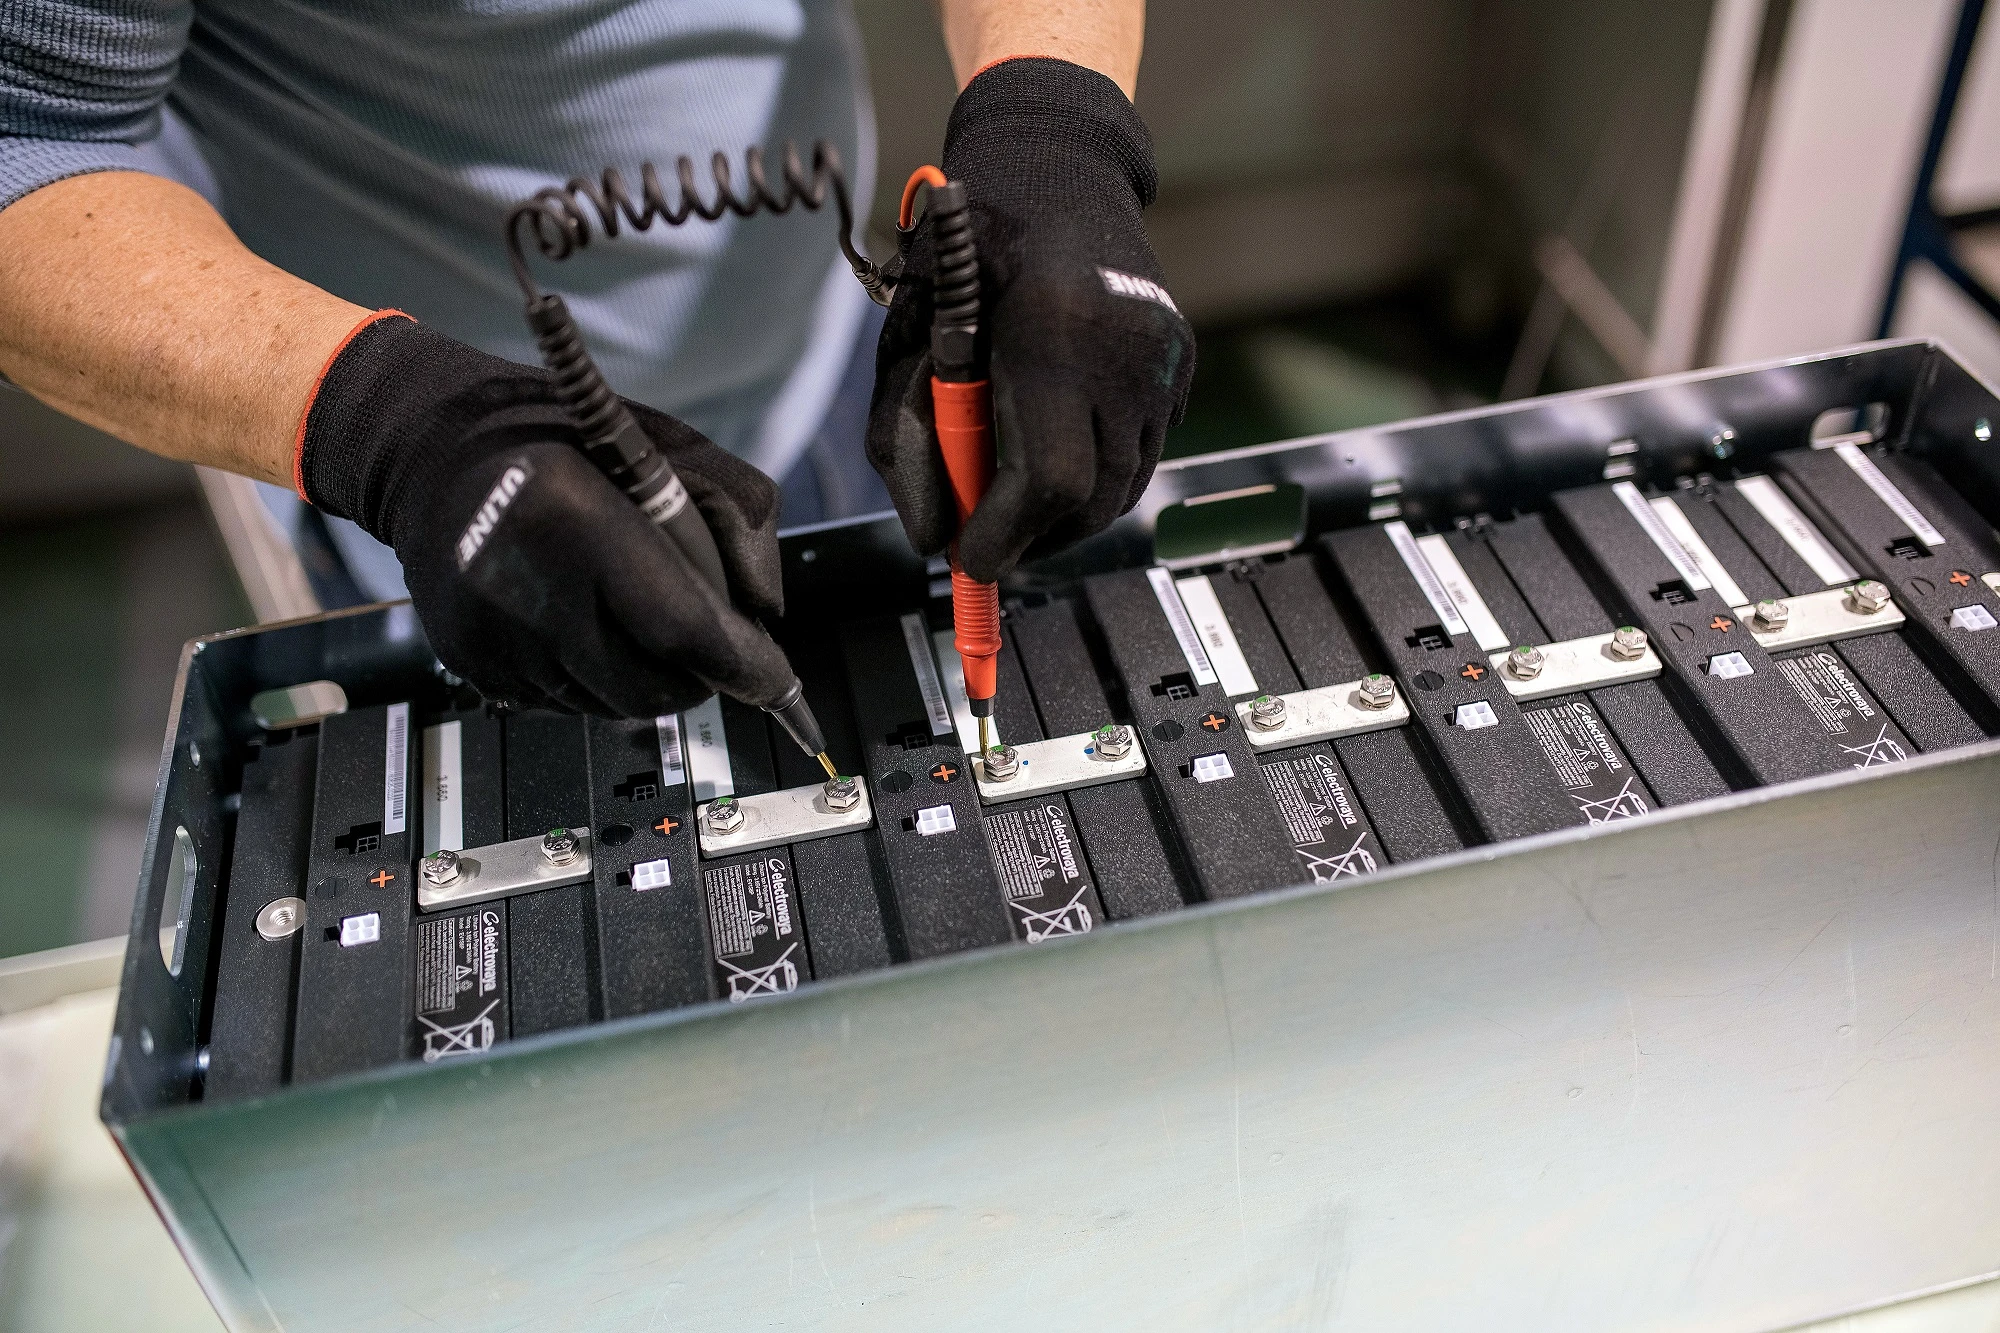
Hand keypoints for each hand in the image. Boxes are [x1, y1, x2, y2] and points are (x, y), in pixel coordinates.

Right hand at [296, 315, 792, 715]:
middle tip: (701, 636)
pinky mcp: (471, 664)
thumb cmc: (563, 441)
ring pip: (612, 705)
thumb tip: (763, 615)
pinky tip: (582, 620)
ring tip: (628, 610)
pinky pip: (566, 704)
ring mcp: (491, 634)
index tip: (776, 680)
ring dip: (644, 677)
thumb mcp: (670, 446)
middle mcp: (523, 583)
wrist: (436, 452)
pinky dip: (594, 678)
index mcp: (572, 514)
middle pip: (650, 686)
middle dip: (695, 674)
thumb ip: (740, 517)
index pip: (679, 627)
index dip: (739, 663)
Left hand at [868, 57, 1195, 581]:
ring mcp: (1163, 358)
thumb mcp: (915, 343)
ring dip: (1069, 513)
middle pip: (1093, 499)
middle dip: (1036, 537)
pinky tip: (1065, 439)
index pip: (1049, 481)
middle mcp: (1123, 349)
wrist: (1054, 175)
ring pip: (1124, 485)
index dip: (1006, 535)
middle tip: (990, 542)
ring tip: (1021, 502)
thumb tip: (937, 543)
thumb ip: (912, 444)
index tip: (971, 559)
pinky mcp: (1182, 362)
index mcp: (1051, 335)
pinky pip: (1145, 450)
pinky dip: (1102, 469)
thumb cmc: (969, 258)